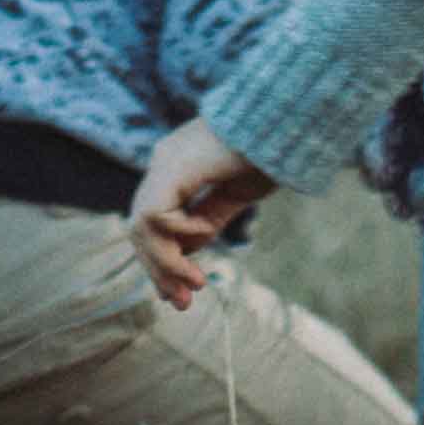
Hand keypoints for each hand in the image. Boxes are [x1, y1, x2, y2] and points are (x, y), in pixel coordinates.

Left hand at [127, 116, 275, 310]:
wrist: (281, 121)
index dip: (163, 260)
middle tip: (182, 304)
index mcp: (176, 168)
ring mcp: (163, 163)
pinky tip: (206, 229)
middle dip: (160, 270)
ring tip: (196, 283)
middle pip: (142, 229)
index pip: (154, 224)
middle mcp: (162, 164)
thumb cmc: (266, 151)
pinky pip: (155, 217)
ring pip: (142, 228)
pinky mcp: (170, 168)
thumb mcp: (233, 195)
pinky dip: (179, 234)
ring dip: (166, 263)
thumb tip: (185, 253)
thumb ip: (207, 218)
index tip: (179, 294)